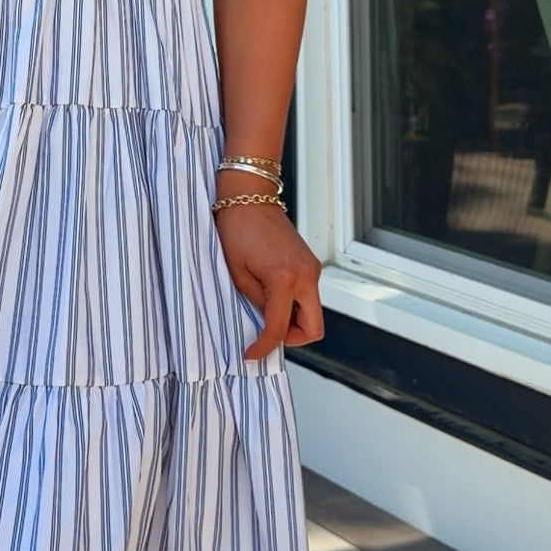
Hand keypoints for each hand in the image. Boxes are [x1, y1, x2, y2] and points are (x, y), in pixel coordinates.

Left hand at [214, 199, 323, 361]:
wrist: (249, 196)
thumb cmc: (237, 229)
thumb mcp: (237, 274)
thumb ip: (255, 303)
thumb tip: (264, 323)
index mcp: (284, 279)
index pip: (280, 328)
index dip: (265, 347)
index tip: (250, 354)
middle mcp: (306, 275)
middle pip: (314, 328)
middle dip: (292, 338)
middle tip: (266, 335)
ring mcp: (312, 269)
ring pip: (312, 313)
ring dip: (293, 320)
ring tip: (263, 311)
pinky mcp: (310, 263)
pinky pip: (307, 295)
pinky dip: (293, 304)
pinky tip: (271, 296)